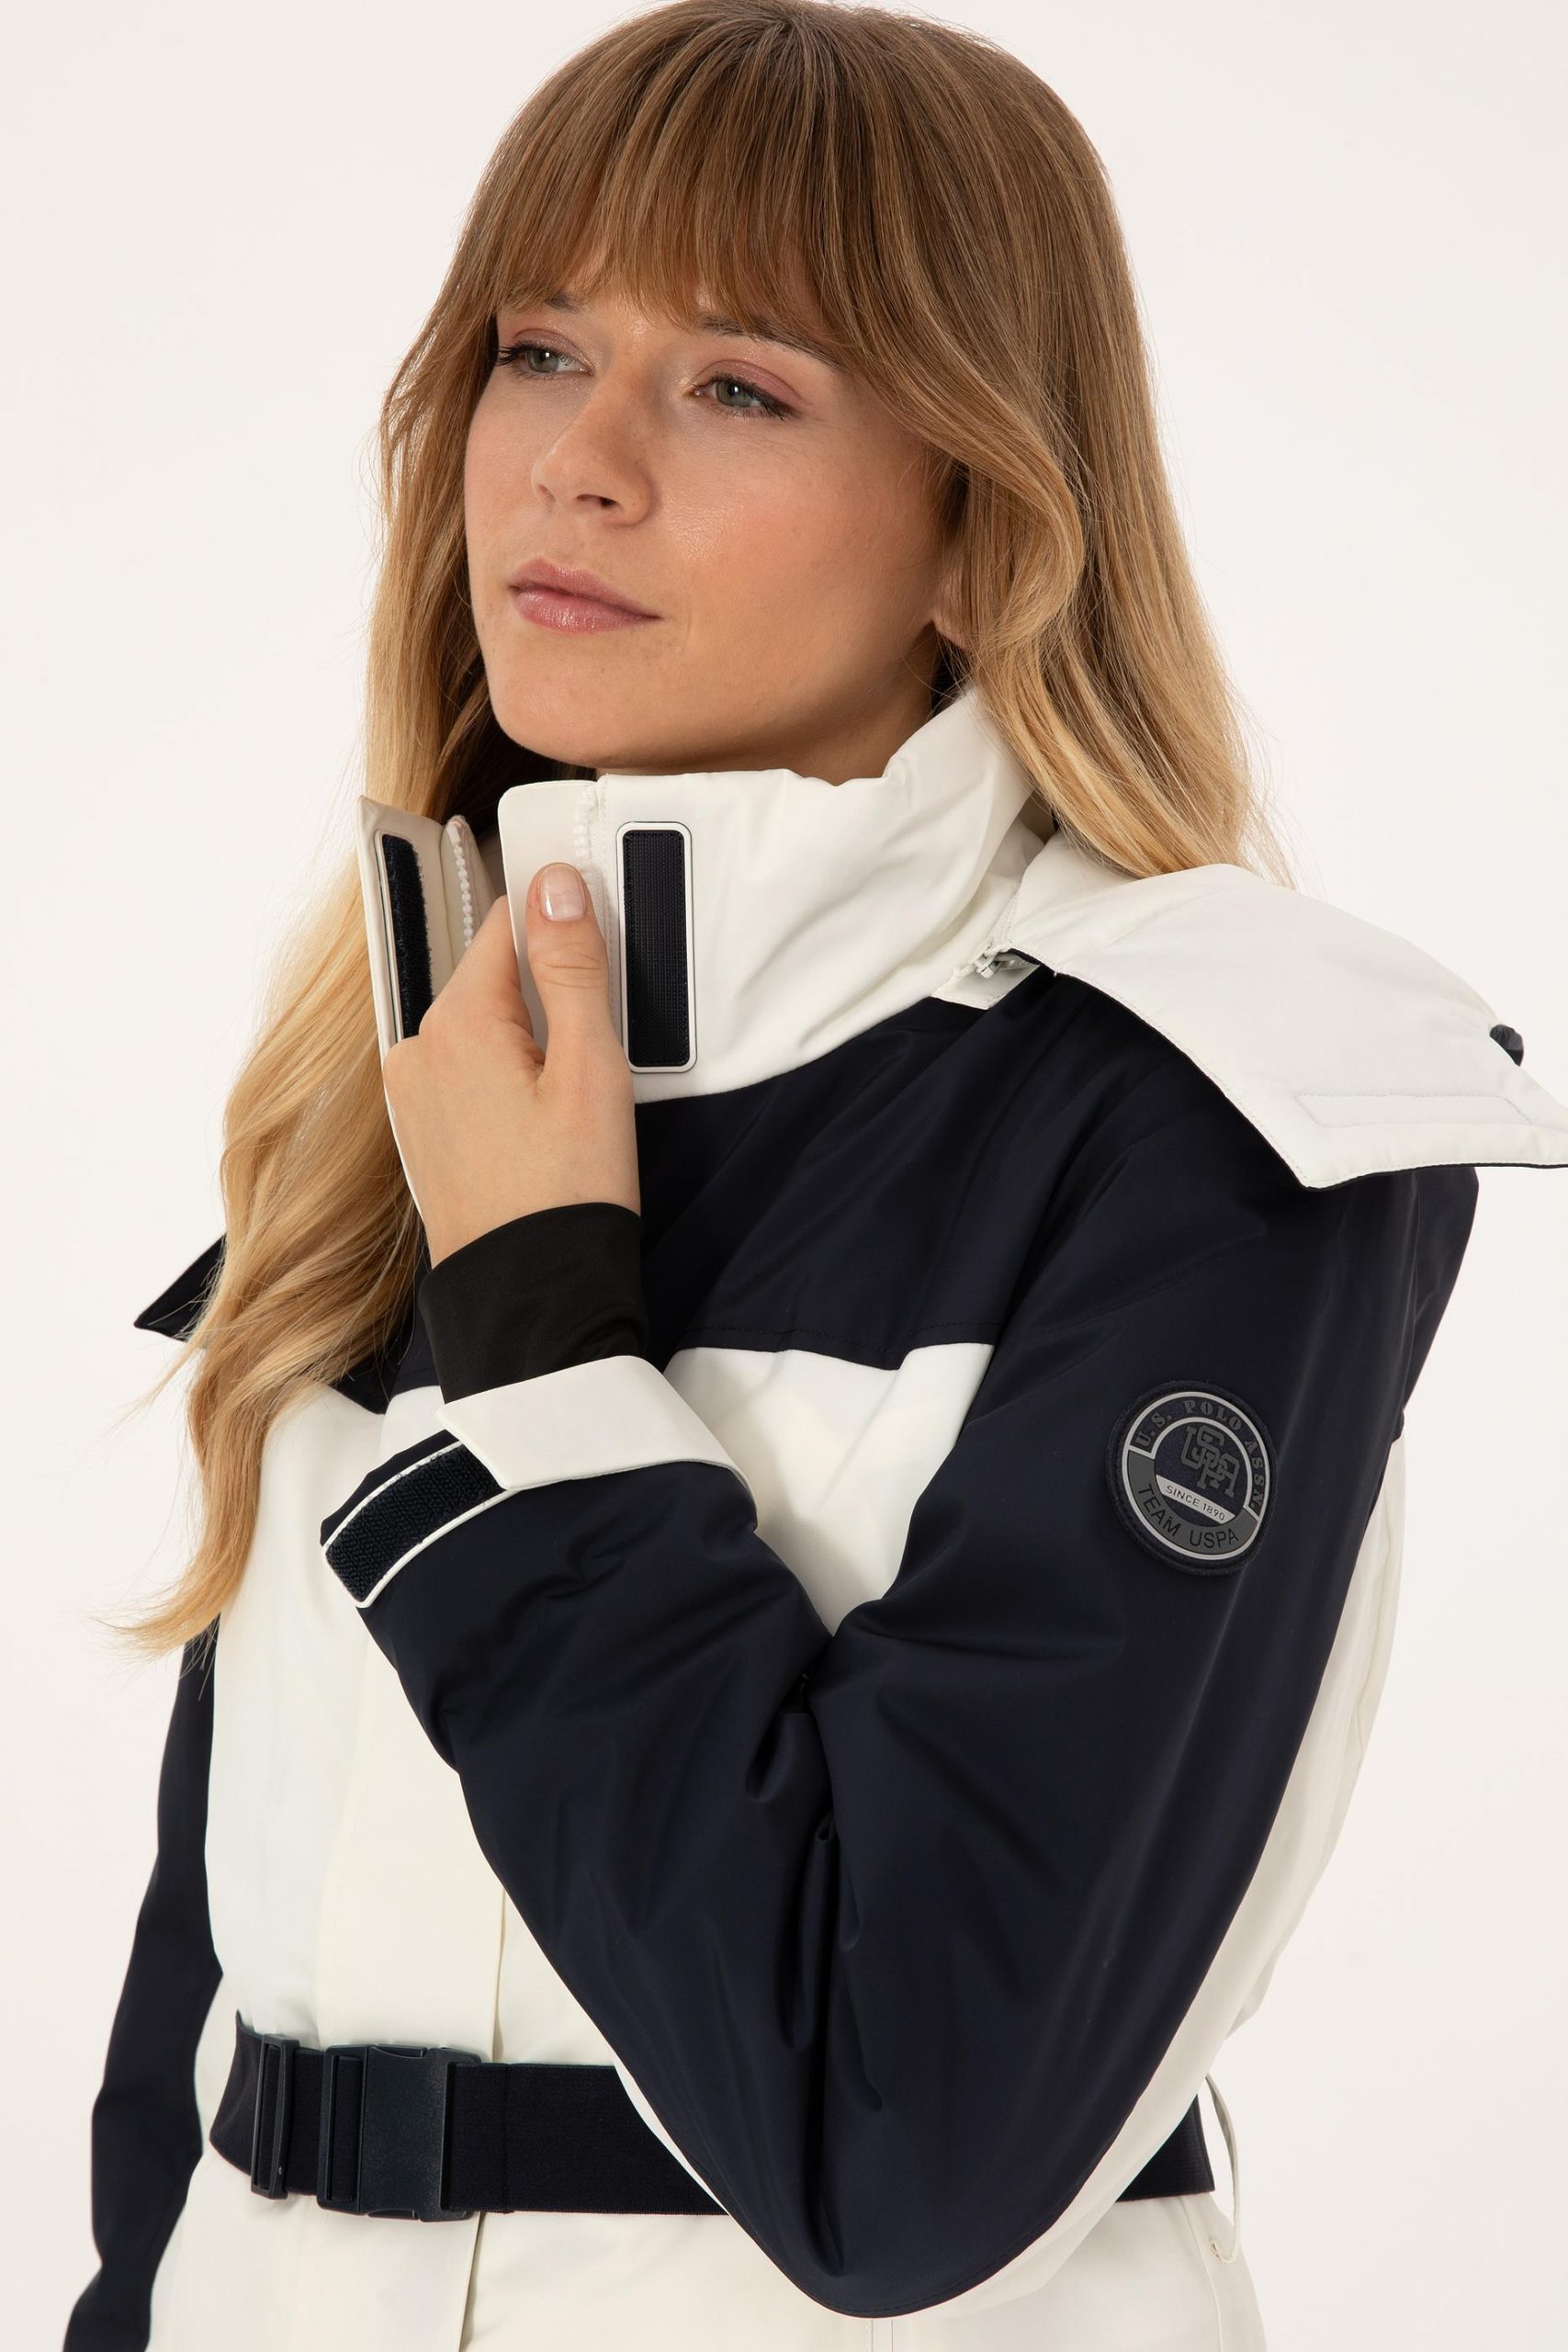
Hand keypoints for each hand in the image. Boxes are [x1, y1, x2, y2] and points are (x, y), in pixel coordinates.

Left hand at [380, 860, 639, 1266]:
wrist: (532, 1297)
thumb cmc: (568, 1191)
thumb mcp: (590, 1067)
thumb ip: (572, 967)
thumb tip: (556, 885)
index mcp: (455, 1024)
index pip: (509, 924)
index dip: (563, 923)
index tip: (602, 944)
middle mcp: (417, 1051)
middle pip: (494, 978)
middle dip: (548, 991)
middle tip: (598, 1047)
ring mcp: (412, 1095)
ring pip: (481, 1027)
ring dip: (527, 1037)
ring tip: (572, 1095)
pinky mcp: (421, 1132)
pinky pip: (466, 1072)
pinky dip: (506, 1078)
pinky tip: (542, 1121)